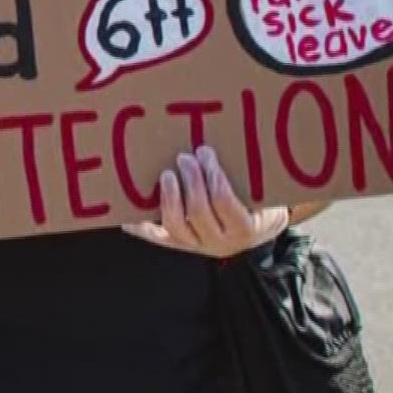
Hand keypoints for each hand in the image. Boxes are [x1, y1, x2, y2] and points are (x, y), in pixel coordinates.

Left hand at [122, 146, 288, 258]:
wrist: (258, 234)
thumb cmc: (261, 205)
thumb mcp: (264, 195)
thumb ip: (250, 177)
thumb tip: (219, 147)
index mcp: (244, 229)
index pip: (224, 201)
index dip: (212, 175)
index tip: (204, 151)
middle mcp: (220, 242)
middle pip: (198, 212)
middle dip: (191, 181)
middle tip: (184, 157)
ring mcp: (197, 245)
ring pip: (176, 226)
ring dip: (169, 199)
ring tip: (166, 175)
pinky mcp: (181, 245)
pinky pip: (158, 237)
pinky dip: (141, 227)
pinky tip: (128, 216)